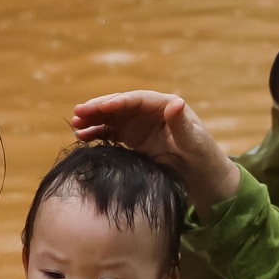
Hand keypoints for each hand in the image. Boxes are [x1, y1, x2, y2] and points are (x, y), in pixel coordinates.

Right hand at [69, 92, 239, 212]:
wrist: (203, 179)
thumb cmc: (204, 158)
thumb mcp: (195, 143)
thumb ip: (182, 125)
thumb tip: (175, 102)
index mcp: (166, 106)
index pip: (138, 99)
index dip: (118, 101)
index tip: (101, 107)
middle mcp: (150, 112)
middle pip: (120, 105)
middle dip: (99, 108)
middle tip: (78, 113)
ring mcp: (140, 126)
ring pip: (112, 118)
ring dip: (93, 120)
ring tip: (75, 125)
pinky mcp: (134, 140)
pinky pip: (111, 132)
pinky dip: (96, 133)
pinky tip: (82, 137)